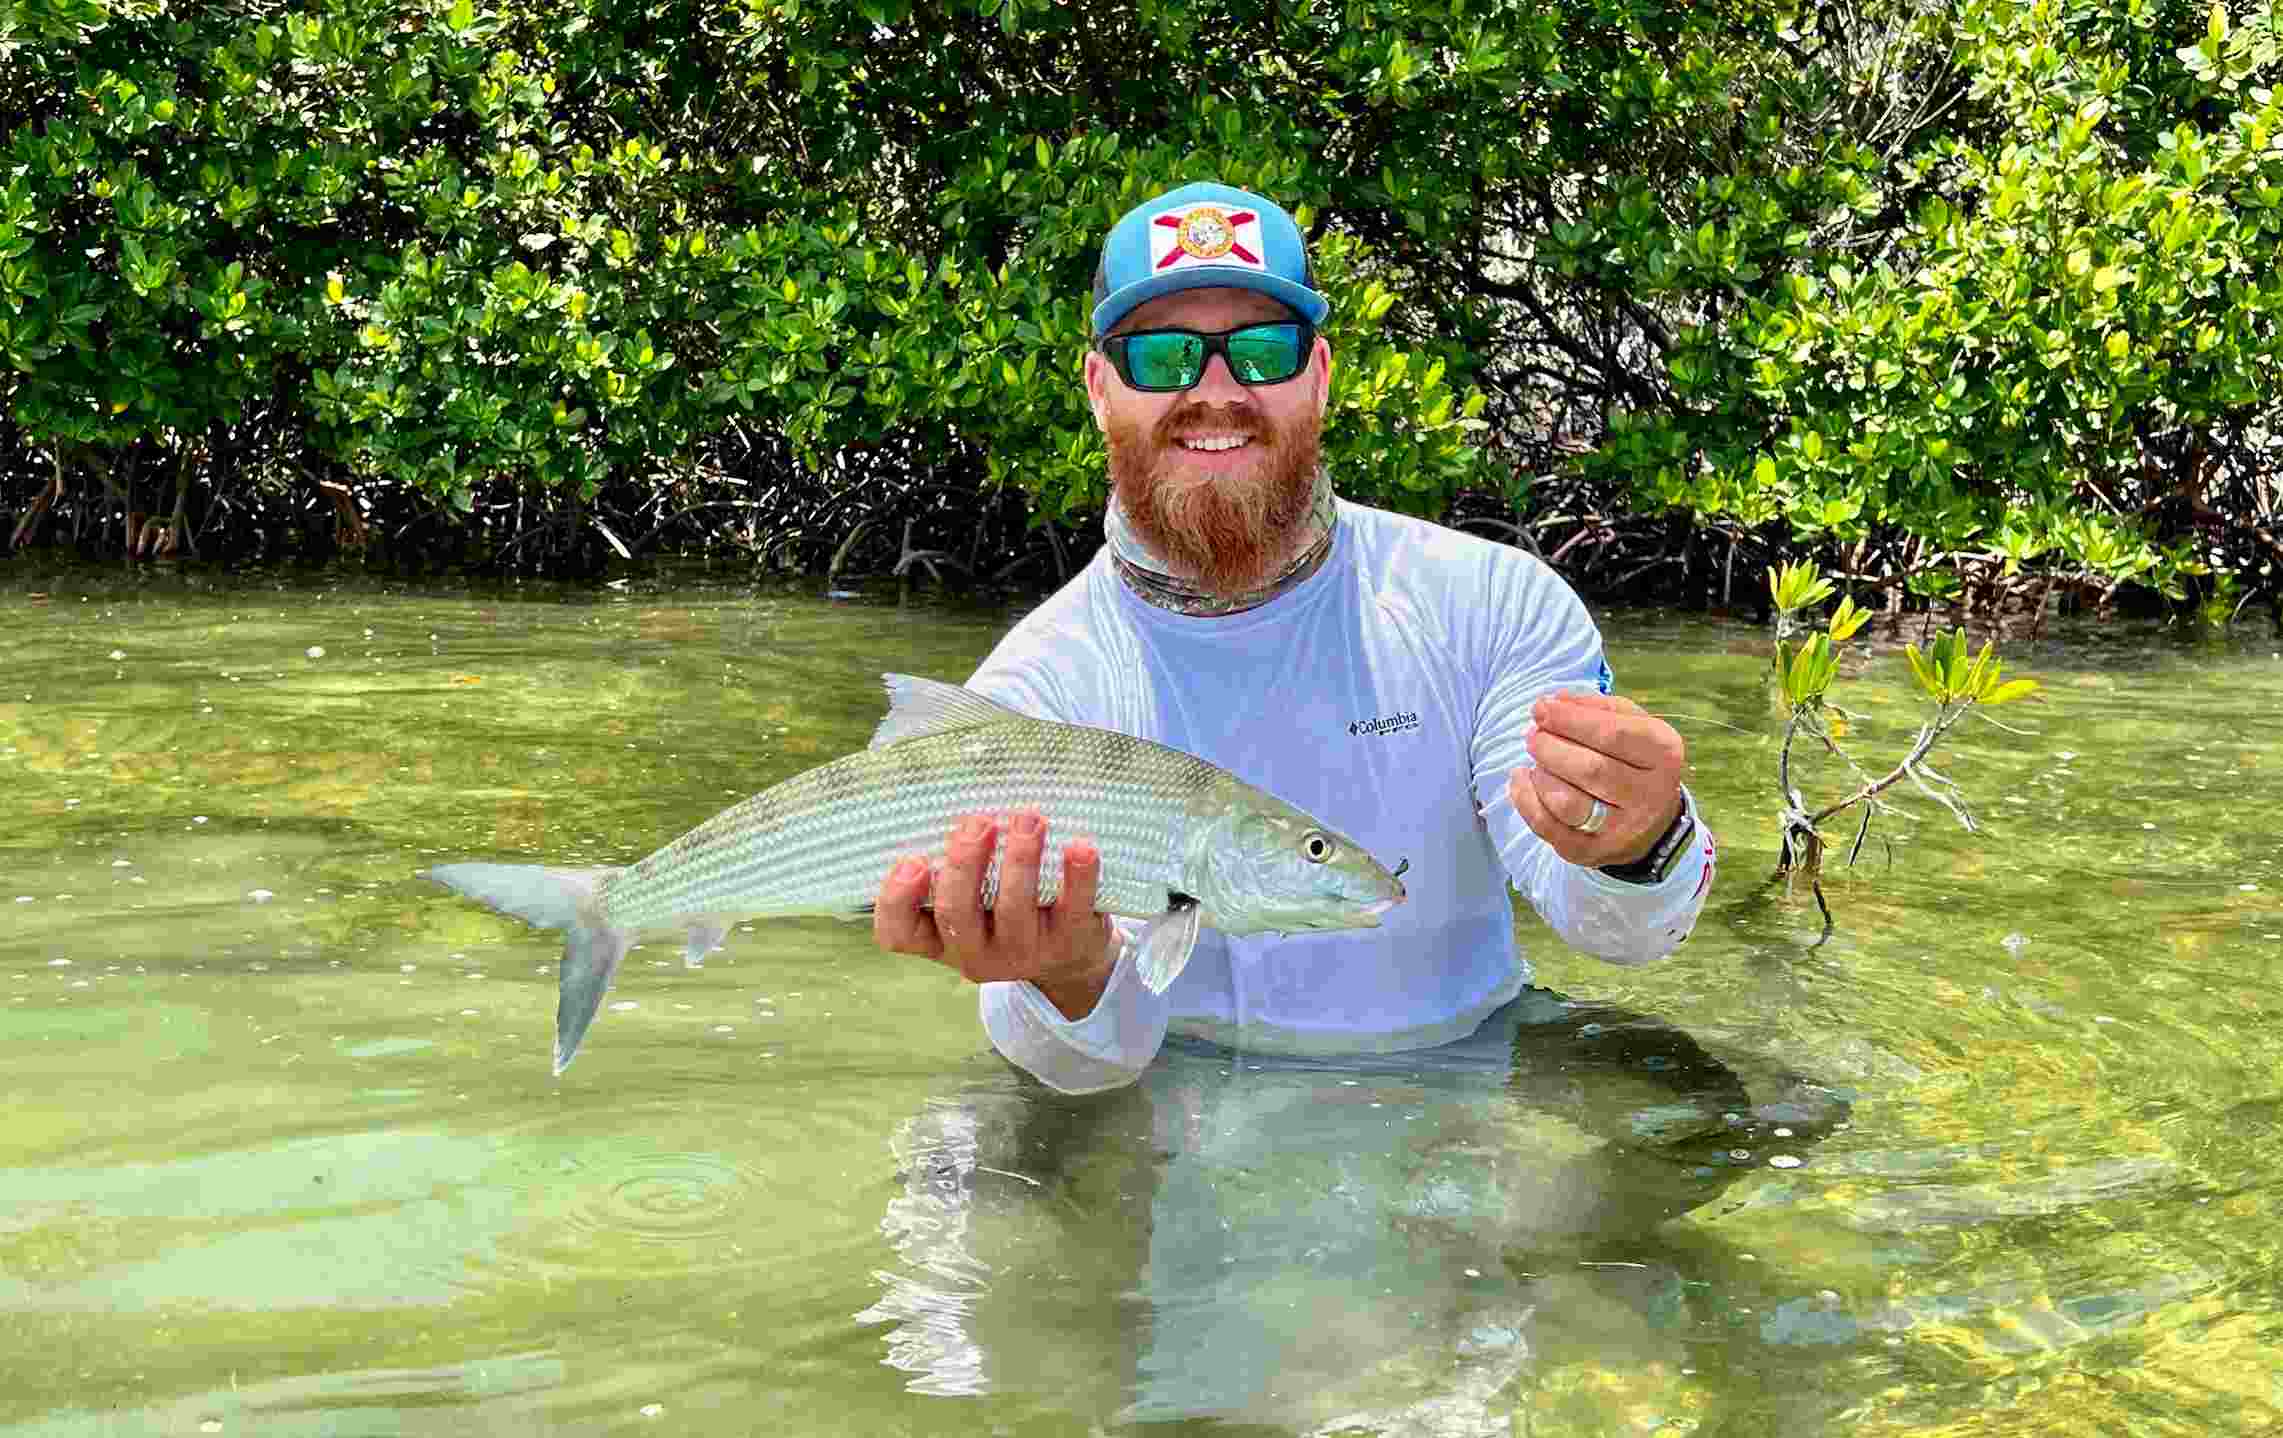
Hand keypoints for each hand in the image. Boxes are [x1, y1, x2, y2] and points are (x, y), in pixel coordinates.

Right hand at [872, 809, 1119, 1020]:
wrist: (1068, 955)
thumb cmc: (1002, 912)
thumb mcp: (970, 901)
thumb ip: (951, 866)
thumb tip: (947, 800)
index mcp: (941, 939)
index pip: (898, 933)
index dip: (898, 900)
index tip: (912, 860)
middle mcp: (976, 954)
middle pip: (957, 913)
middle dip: (965, 864)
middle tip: (978, 823)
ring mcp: (1023, 953)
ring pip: (1014, 910)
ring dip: (1020, 859)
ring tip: (1027, 819)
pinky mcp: (1070, 943)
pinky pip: (1074, 910)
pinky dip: (1078, 877)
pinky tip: (1080, 846)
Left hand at [1508, 690, 1686, 868]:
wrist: (1650, 823)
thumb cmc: (1633, 761)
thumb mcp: (1631, 725)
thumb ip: (1597, 708)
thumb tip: (1556, 701)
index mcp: (1664, 754)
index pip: (1613, 734)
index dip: (1570, 719)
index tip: (1541, 708)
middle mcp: (1649, 795)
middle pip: (1590, 769)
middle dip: (1551, 746)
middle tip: (1533, 734)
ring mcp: (1621, 830)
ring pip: (1568, 802)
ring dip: (1541, 774)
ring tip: (1535, 759)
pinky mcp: (1591, 852)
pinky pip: (1548, 827)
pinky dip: (1525, 799)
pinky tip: (1521, 779)